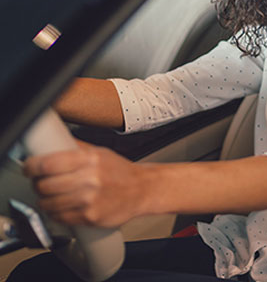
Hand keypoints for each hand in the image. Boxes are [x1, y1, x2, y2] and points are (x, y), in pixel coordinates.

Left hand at [24, 140, 147, 227]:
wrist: (142, 190)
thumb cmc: (121, 172)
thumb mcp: (100, 152)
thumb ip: (76, 149)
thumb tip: (52, 143)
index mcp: (90, 159)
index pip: (48, 163)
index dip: (32, 166)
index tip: (29, 168)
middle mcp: (89, 179)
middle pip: (44, 185)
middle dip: (38, 184)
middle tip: (41, 182)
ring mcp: (89, 200)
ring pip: (48, 204)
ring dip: (45, 200)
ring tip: (52, 196)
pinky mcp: (89, 217)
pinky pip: (60, 217)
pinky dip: (57, 213)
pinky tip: (64, 206)